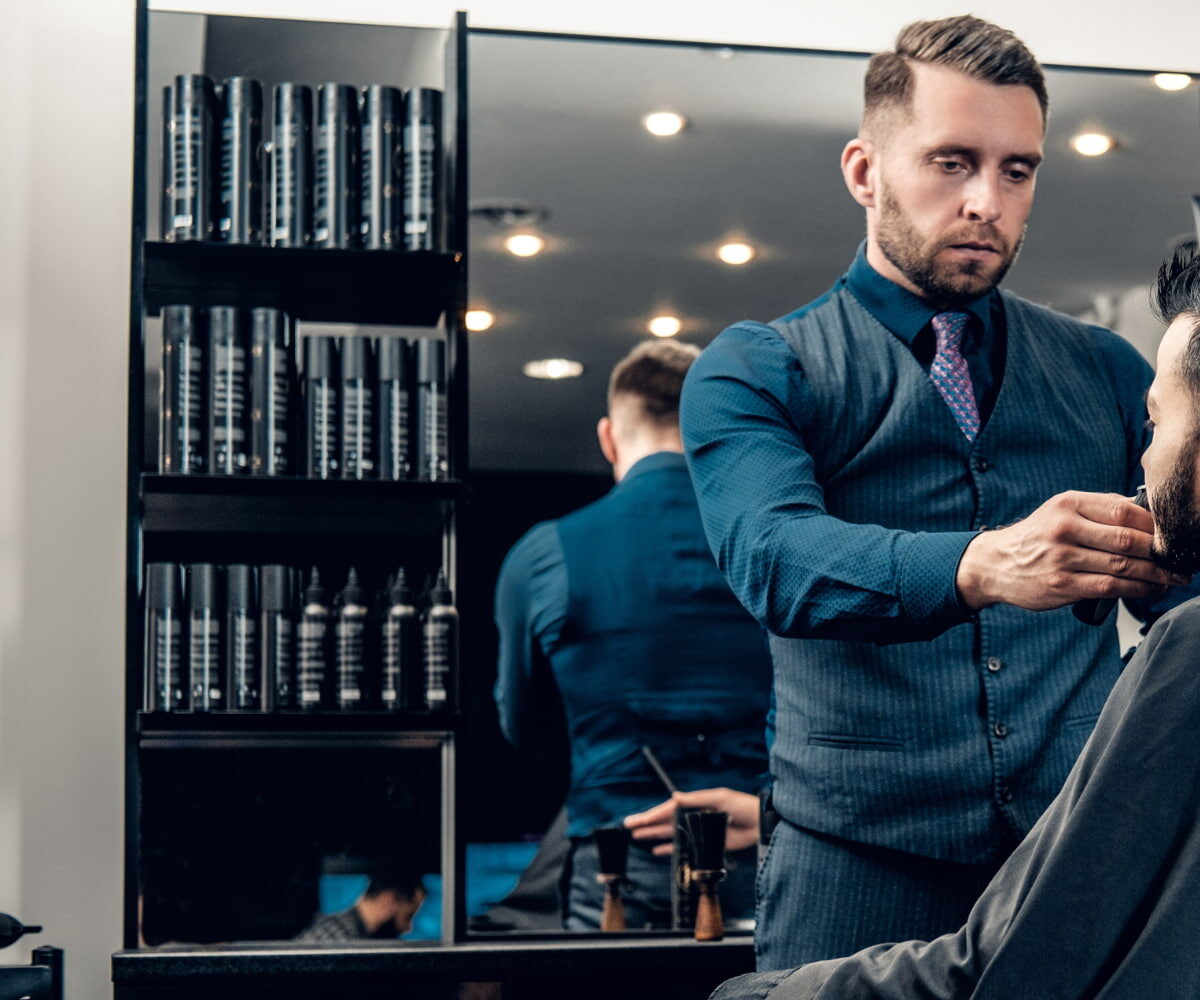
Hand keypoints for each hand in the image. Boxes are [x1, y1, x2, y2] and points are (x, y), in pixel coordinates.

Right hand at [623, 788, 760, 856]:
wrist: (759, 823)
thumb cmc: (740, 806)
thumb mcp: (718, 798)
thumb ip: (695, 800)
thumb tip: (674, 797)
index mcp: (694, 803)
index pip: (668, 809)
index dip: (652, 815)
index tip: (638, 820)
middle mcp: (692, 816)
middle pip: (664, 821)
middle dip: (647, 823)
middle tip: (628, 826)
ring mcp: (697, 830)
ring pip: (669, 833)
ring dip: (653, 834)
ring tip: (637, 837)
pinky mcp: (704, 843)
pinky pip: (682, 847)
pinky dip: (669, 848)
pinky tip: (656, 850)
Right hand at [956, 491, 1184, 611]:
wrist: (995, 564)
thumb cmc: (1036, 537)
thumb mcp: (1061, 511)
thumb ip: (1099, 509)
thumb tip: (1147, 514)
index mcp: (1068, 504)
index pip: (1123, 511)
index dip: (1154, 525)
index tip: (1172, 534)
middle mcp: (1064, 528)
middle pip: (1127, 539)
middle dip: (1161, 552)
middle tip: (1181, 559)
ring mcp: (1062, 558)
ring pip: (1123, 566)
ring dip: (1156, 574)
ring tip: (1174, 577)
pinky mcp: (1062, 585)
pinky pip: (1110, 588)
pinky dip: (1137, 590)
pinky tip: (1150, 589)